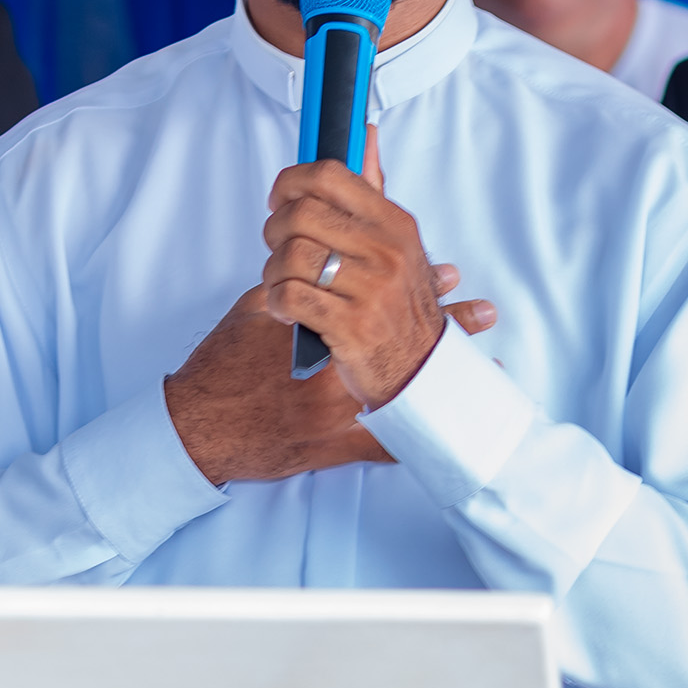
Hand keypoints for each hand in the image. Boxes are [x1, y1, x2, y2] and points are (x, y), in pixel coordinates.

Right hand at [165, 264, 494, 486]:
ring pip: (409, 387)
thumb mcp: (256, 309)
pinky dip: (424, 429)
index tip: (453, 274)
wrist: (201, 426)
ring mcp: (343, 409)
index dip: (422, 281)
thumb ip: (293, 278)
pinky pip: (390, 443)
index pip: (385, 296)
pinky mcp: (338, 446)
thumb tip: (320, 242)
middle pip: (408, 338)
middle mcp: (339, 367)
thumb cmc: (223, 365)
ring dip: (443, 371)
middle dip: (446, 322)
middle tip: (486, 312)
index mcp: (321, 326)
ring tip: (485, 359)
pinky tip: (452, 421)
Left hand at [259, 130, 492, 408]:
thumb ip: (373, 190)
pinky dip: (277, 302)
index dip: (292, 181)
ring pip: (289, 257)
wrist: (421, 372)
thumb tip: (366, 135)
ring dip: (273, 272)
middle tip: (278, 248)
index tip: (280, 198)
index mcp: (395, 225)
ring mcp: (370, 290)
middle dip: (275, 230)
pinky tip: (286, 309)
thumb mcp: (398, 243)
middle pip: (300, 215)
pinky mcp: (349, 327)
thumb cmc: (400, 305)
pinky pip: (289, 297)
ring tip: (283, 283)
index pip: (331, 176)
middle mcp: (386, 253)